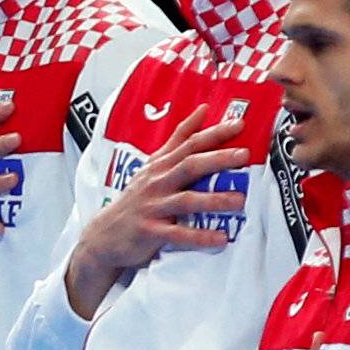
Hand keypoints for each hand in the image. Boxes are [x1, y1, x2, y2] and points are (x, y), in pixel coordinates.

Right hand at [63, 107, 245, 317]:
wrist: (106, 232)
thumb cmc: (137, 197)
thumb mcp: (154, 165)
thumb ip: (178, 140)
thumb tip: (203, 111)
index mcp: (160, 164)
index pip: (188, 143)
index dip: (212, 132)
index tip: (238, 124)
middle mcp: (156, 181)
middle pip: (189, 165)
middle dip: (217, 159)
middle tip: (244, 155)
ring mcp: (152, 206)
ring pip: (186, 200)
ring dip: (213, 200)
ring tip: (239, 200)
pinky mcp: (150, 231)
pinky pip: (177, 234)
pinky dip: (199, 237)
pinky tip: (221, 238)